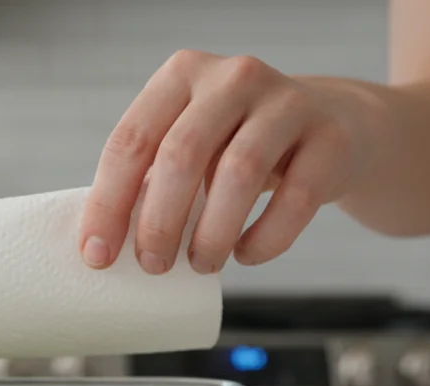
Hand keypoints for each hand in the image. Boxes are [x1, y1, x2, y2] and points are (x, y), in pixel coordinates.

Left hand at [79, 50, 379, 274]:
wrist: (333, 126)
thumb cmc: (237, 145)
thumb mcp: (191, 144)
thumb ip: (149, 178)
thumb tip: (101, 245)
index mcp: (182, 75)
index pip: (131, 139)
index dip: (108, 202)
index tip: (97, 255)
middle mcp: (233, 78)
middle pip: (182, 154)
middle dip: (159, 222)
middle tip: (152, 266)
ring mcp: (287, 101)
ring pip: (237, 173)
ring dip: (211, 233)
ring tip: (201, 264)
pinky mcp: (330, 138)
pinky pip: (295, 199)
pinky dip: (264, 238)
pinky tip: (246, 255)